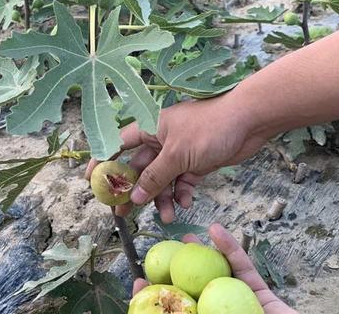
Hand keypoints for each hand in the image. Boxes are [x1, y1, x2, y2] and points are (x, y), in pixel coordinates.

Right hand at [86, 93, 265, 222]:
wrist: (248, 122)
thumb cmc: (208, 129)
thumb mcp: (177, 154)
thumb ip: (154, 176)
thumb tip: (134, 197)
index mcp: (149, 129)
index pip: (117, 144)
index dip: (102, 161)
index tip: (90, 180)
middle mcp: (160, 141)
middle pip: (139, 169)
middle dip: (133, 191)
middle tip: (123, 214)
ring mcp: (178, 153)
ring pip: (161, 180)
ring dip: (161, 198)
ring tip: (166, 217)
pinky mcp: (194, 163)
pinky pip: (181, 182)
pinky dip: (181, 194)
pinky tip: (185, 203)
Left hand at [132, 224, 298, 313]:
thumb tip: (159, 312)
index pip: (175, 310)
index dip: (153, 298)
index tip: (137, 281)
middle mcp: (219, 311)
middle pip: (194, 289)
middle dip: (177, 269)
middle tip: (163, 251)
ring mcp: (240, 303)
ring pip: (218, 275)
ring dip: (203, 253)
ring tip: (186, 236)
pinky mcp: (261, 294)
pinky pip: (243, 268)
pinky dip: (231, 248)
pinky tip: (217, 230)